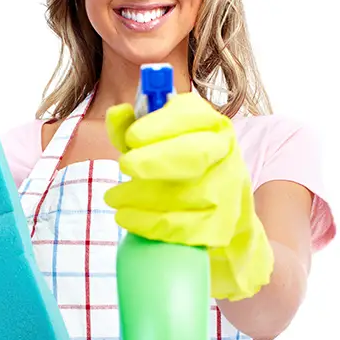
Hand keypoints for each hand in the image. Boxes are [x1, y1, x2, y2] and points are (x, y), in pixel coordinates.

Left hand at [104, 93, 272, 300]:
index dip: (161, 125)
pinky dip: (148, 223)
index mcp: (210, 125)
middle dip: (156, 160)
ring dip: (141, 196)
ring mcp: (226, 191)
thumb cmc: (175, 169)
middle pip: (195, 154)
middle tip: (124, 165)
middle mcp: (224, 153)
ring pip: (185, 194)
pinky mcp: (219, 225)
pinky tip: (125, 217)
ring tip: (113, 197)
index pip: (192, 115)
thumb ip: (129, 128)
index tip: (131, 138)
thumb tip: (116, 113)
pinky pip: (182, 227)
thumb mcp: (153, 144)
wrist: (216, 211)